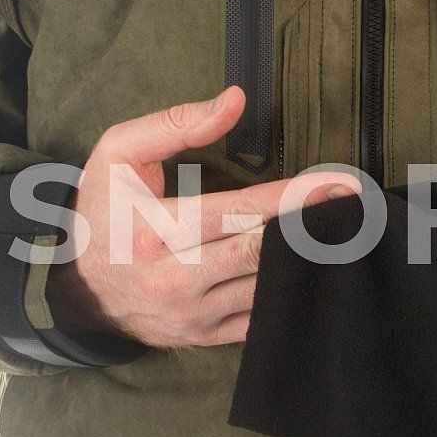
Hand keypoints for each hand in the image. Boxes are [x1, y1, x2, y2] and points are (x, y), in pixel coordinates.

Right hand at [47, 87, 360, 345]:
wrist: (77, 288)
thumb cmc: (102, 210)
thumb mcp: (119, 153)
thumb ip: (177, 123)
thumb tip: (236, 99)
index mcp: (155, 233)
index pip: (240, 212)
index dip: (295, 197)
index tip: (340, 184)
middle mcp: (174, 281)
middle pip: (262, 252)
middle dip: (314, 229)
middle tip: (358, 208)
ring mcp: (192, 315)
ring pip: (267, 288)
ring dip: (307, 261)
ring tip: (344, 234)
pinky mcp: (205, 337)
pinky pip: (262, 318)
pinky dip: (291, 293)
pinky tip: (314, 270)